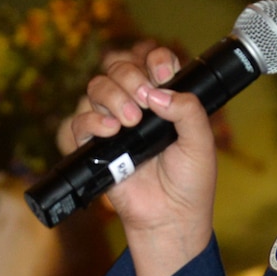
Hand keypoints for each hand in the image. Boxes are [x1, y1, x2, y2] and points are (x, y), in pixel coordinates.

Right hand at [57, 43, 217, 275]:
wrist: (171, 217)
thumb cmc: (189, 181)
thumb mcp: (201, 142)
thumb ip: (189, 110)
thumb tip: (159, 93)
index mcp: (162, 96)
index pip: (148, 58)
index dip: (154, 58)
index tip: (164, 74)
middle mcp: (134, 104)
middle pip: (117, 67)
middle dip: (130, 77)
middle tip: (145, 102)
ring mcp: (110, 124)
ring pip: (95, 88)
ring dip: (112, 97)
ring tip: (129, 123)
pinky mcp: (92, 148)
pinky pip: (75, 124)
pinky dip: (88, 121)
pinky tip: (109, 131)